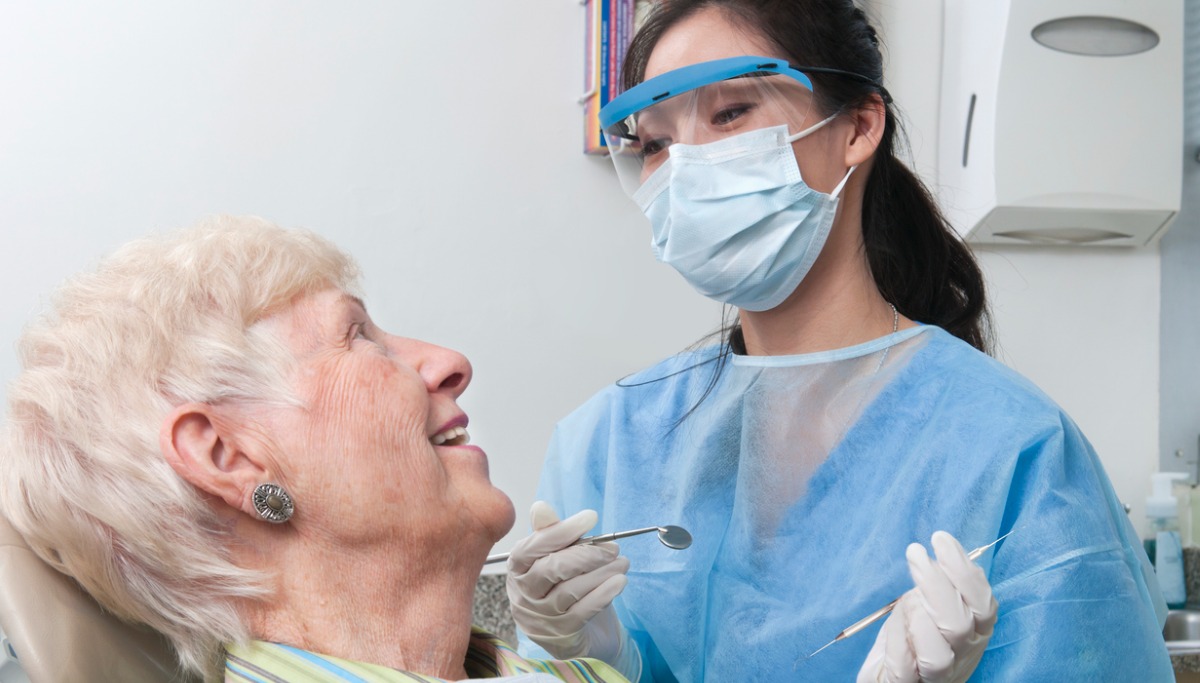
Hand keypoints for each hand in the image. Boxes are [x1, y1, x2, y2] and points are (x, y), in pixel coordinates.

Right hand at [506, 502, 631, 662]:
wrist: (583, 634)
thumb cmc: (566, 587)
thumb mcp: (558, 558)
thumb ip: (550, 533)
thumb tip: (541, 507)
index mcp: (517, 568)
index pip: (533, 546)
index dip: (562, 531)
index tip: (590, 517)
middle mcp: (523, 594)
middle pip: (553, 568)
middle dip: (588, 554)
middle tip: (613, 548)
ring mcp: (540, 618)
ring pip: (571, 589)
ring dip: (602, 572)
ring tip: (622, 563)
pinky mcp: (561, 635)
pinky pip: (584, 611)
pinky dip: (604, 593)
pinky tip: (619, 581)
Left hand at [857, 531, 997, 682]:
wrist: (890, 676)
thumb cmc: (912, 637)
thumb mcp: (929, 605)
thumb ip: (941, 586)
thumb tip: (942, 552)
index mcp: (974, 633)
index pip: (983, 605)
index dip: (964, 571)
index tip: (940, 539)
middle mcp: (960, 657)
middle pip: (960, 626)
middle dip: (937, 584)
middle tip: (915, 552)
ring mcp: (936, 678)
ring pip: (938, 657)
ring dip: (918, 617)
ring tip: (904, 598)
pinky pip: (905, 670)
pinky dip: (898, 641)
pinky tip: (892, 619)